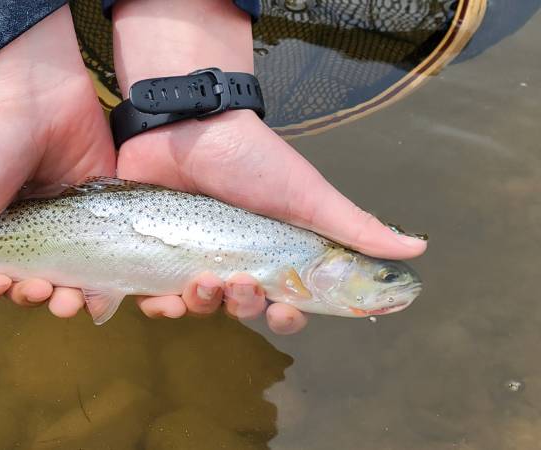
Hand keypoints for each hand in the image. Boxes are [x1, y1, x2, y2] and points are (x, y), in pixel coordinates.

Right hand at [0, 6, 115, 317]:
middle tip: (45, 290)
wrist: (31, 94)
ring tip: (75, 297)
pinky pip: (101, 256)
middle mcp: (19, 233)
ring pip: (67, 279)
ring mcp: (59, 222)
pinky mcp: (94, 210)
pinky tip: (104, 292)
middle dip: (34, 298)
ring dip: (70, 299)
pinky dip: (103, 281)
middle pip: (27, 287)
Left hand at [111, 0, 426, 333]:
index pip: (288, 303)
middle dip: (244, 306)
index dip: (288, 318)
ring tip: (202, 280)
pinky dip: (162, 307)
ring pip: (202, 307)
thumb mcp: (307, 194)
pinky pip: (158, 297)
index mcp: (275, 254)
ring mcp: (195, 257)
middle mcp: (236, 260)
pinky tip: (163, 300)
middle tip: (241, 282)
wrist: (188, 125)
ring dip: (204, 305)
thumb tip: (417, 249)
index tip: (286, 312)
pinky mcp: (158, 253)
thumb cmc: (252, 159)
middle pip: (243, 309)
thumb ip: (353, 226)